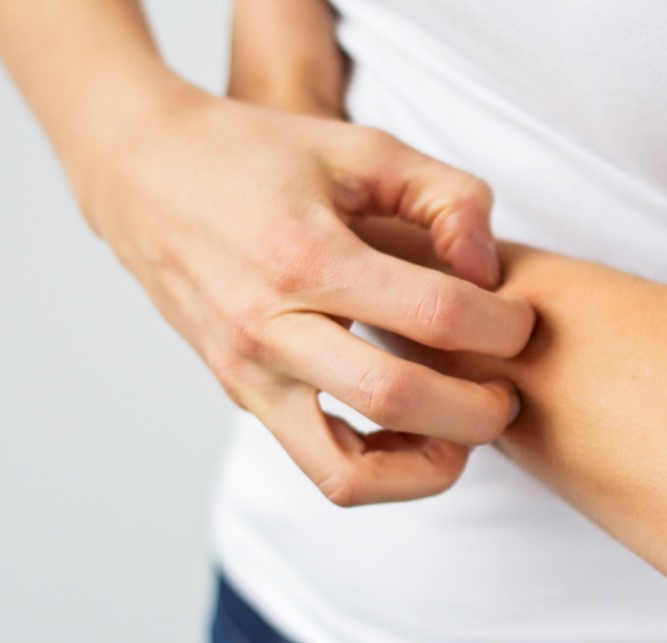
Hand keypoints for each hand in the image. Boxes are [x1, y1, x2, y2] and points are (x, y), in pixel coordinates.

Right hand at [83, 88, 533, 505]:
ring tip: (463, 433)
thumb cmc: (261, 157)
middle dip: (479, 410)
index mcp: (305, 255)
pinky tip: (416, 436)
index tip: (520, 319)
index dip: (502, 325)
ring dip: (427, 466)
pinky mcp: (246, 398)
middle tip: (506, 390)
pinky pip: (322, 469)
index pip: (435, 314)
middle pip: (398, 400)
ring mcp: (251, 375)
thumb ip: (447, 196)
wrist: (145, 177)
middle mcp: (270, 327)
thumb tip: (489, 274)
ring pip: (349, 472)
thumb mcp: (363, 146)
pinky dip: (382, 473)